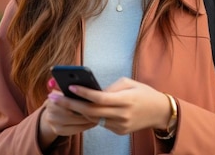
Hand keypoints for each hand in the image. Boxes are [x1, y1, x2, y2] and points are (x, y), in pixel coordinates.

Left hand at [49, 77, 171, 135]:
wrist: (160, 112)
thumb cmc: (144, 92)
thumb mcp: (128, 83)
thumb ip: (110, 88)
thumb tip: (91, 91)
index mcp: (126, 100)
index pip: (100, 98)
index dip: (84, 93)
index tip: (69, 87)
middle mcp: (122, 115)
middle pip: (91, 112)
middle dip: (71, 104)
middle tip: (53, 97)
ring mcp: (120, 126)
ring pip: (93, 119)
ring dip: (76, 111)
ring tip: (60, 102)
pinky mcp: (119, 131)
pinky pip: (100, 123)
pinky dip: (89, 115)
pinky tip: (76, 108)